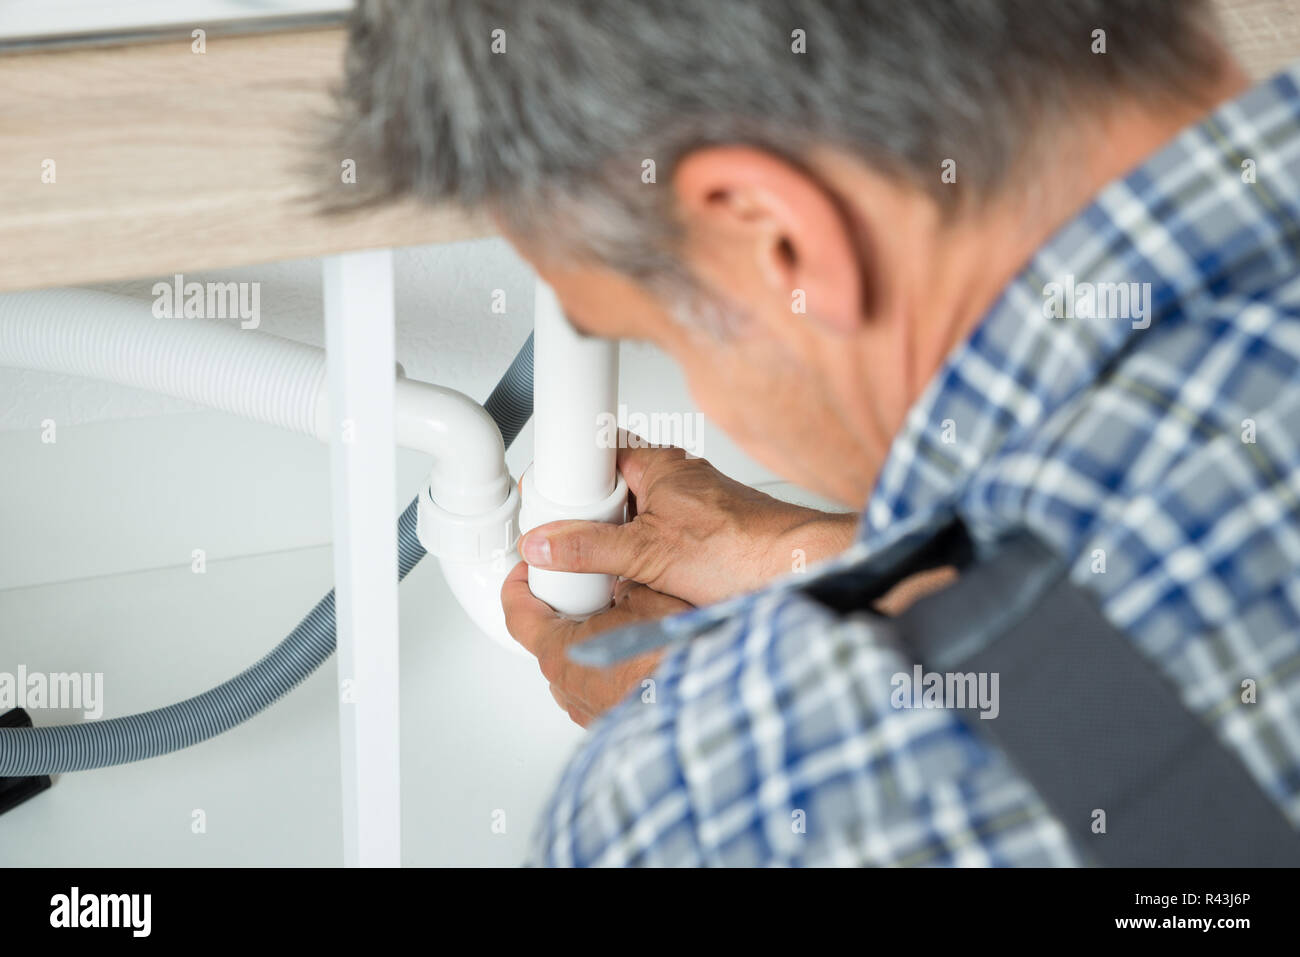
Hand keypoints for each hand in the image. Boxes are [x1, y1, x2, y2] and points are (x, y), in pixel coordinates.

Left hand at [501, 561, 690, 726]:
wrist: (703, 702)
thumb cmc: (673, 658)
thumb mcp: (648, 593)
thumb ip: (624, 581)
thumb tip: (625, 578)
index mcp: (562, 650)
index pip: (519, 616)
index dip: (518, 587)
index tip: (526, 573)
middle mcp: (567, 684)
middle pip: (548, 641)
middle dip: (566, 615)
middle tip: (590, 594)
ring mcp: (587, 707)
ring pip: (574, 667)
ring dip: (588, 646)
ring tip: (619, 628)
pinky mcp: (610, 722)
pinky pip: (597, 690)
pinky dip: (608, 671)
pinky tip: (636, 657)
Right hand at [517, 442, 856, 606]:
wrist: (802, 573)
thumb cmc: (747, 548)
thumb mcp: (649, 553)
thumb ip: (590, 548)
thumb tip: (546, 544)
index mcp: (658, 464)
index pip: (594, 452)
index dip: (565, 475)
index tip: (541, 498)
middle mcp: (675, 480)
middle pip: (609, 492)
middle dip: (588, 520)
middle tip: (568, 545)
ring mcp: (691, 510)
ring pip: (634, 521)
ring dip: (617, 545)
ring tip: (606, 570)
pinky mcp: (704, 539)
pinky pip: (657, 543)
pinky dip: (642, 561)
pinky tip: (640, 584)